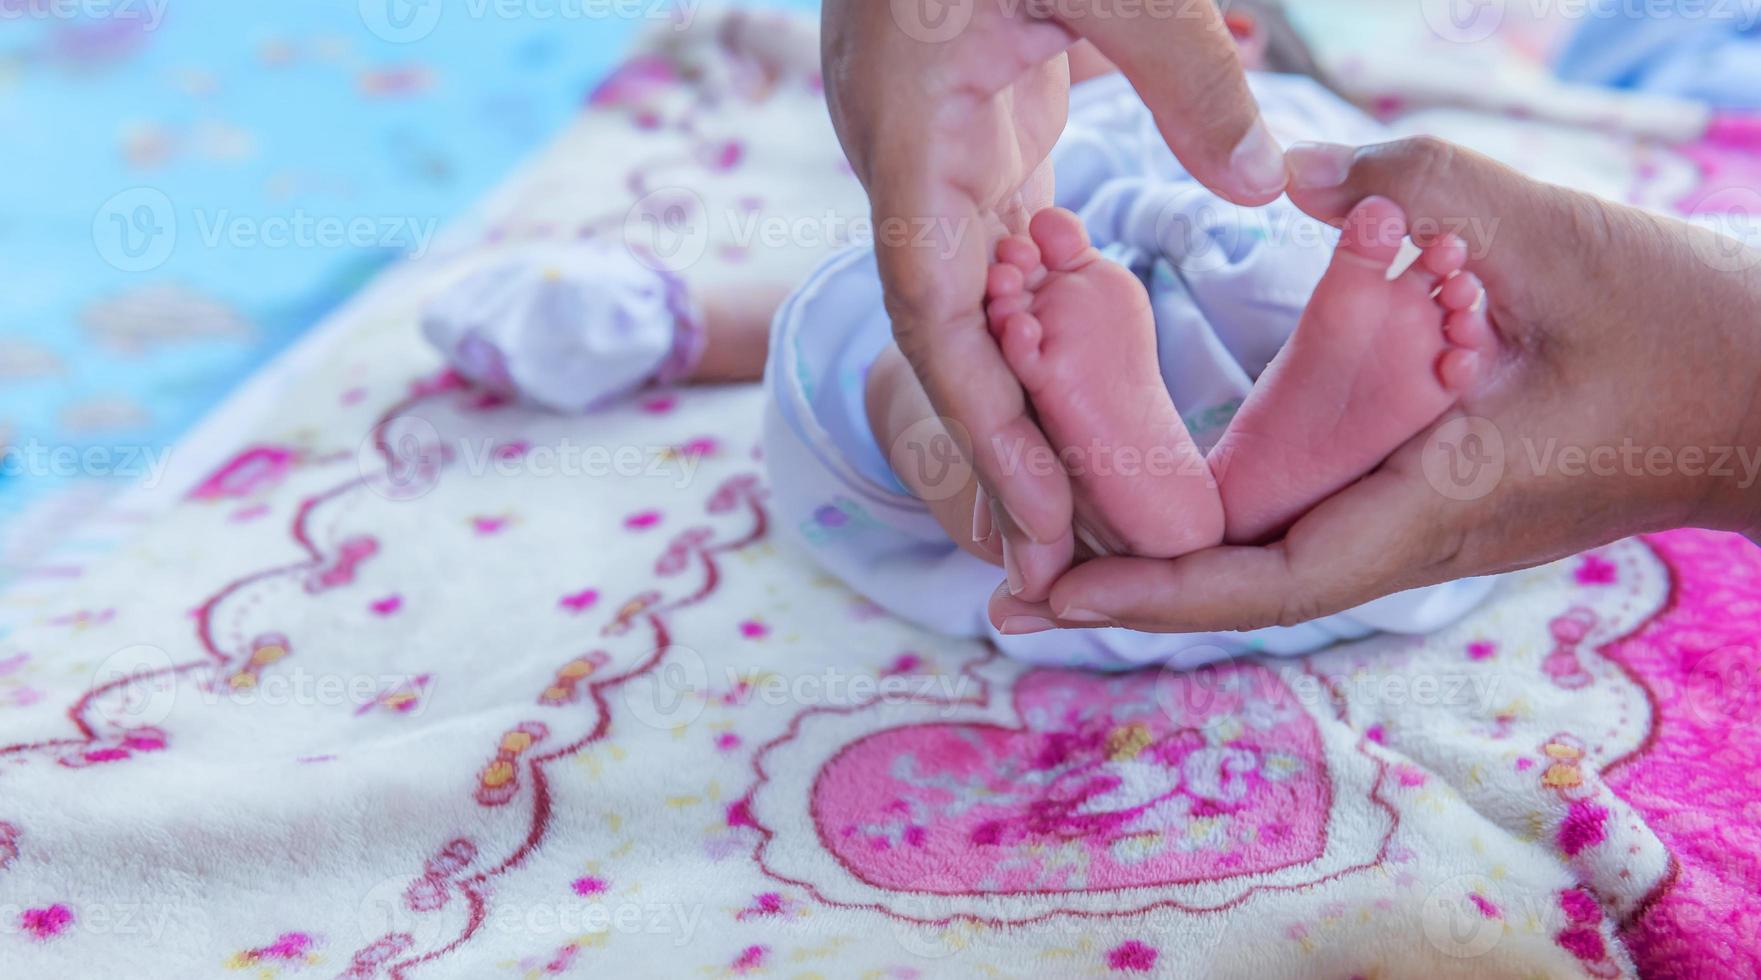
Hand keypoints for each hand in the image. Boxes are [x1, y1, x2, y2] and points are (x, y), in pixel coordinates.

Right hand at [821, 0, 1287, 598]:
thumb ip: (1181, 66)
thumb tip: (1270, 181)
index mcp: (912, 136)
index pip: (933, 313)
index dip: (980, 427)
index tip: (1036, 521)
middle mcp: (914, 168)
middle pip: (958, 339)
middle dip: (1010, 449)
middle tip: (1076, 558)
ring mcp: (942, 159)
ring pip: (981, 310)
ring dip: (1031, 403)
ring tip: (1096, 500)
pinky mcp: (980, 140)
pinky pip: (1008, 260)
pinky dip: (1049, 329)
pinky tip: (1096, 384)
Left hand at [989, 137, 1760, 631]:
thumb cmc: (1680, 327)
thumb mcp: (1555, 232)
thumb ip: (1422, 182)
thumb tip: (1295, 172)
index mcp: (1428, 503)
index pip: (1264, 576)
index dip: (1151, 592)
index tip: (1052, 595)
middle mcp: (1408, 534)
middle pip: (1238, 584)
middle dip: (1129, 587)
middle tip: (1010, 583)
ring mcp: (1417, 523)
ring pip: (1265, 558)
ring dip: (1166, 558)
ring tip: (1058, 546)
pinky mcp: (1426, 495)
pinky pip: (1305, 516)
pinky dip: (1225, 514)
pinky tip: (1167, 492)